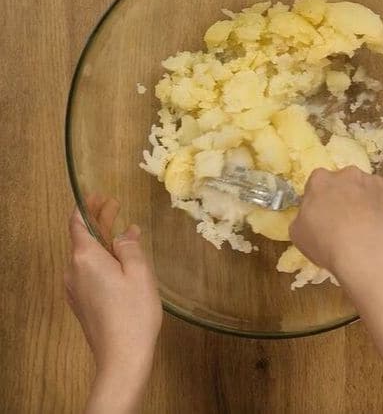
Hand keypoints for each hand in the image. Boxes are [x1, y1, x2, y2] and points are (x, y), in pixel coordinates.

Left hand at [65, 195, 162, 412]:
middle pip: (82, 237)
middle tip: (116, 205)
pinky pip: (88, 270)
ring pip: (86, 255)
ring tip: (123, 231)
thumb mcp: (139, 272)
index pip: (77, 223)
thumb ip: (129, 246)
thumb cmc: (133, 312)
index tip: (99, 195)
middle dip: (98, 220)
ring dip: (102, 239)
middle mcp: (73, 270)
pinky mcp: (81, 302)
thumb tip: (125, 233)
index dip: (87, 206)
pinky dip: (101, 257)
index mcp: (85, 258)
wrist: (122, 357)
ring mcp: (74, 288)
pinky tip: (119, 259)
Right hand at [289, 166, 382, 284]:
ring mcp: (376, 182)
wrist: (368, 254)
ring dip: (367, 205)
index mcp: (321, 180)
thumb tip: (312, 216)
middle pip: (346, 183)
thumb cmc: (326, 244)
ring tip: (369, 232)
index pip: (318, 183)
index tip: (324, 216)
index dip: (321, 200)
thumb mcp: (298, 234)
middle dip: (346, 199)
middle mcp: (349, 174)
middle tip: (347, 224)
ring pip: (369, 191)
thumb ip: (304, 217)